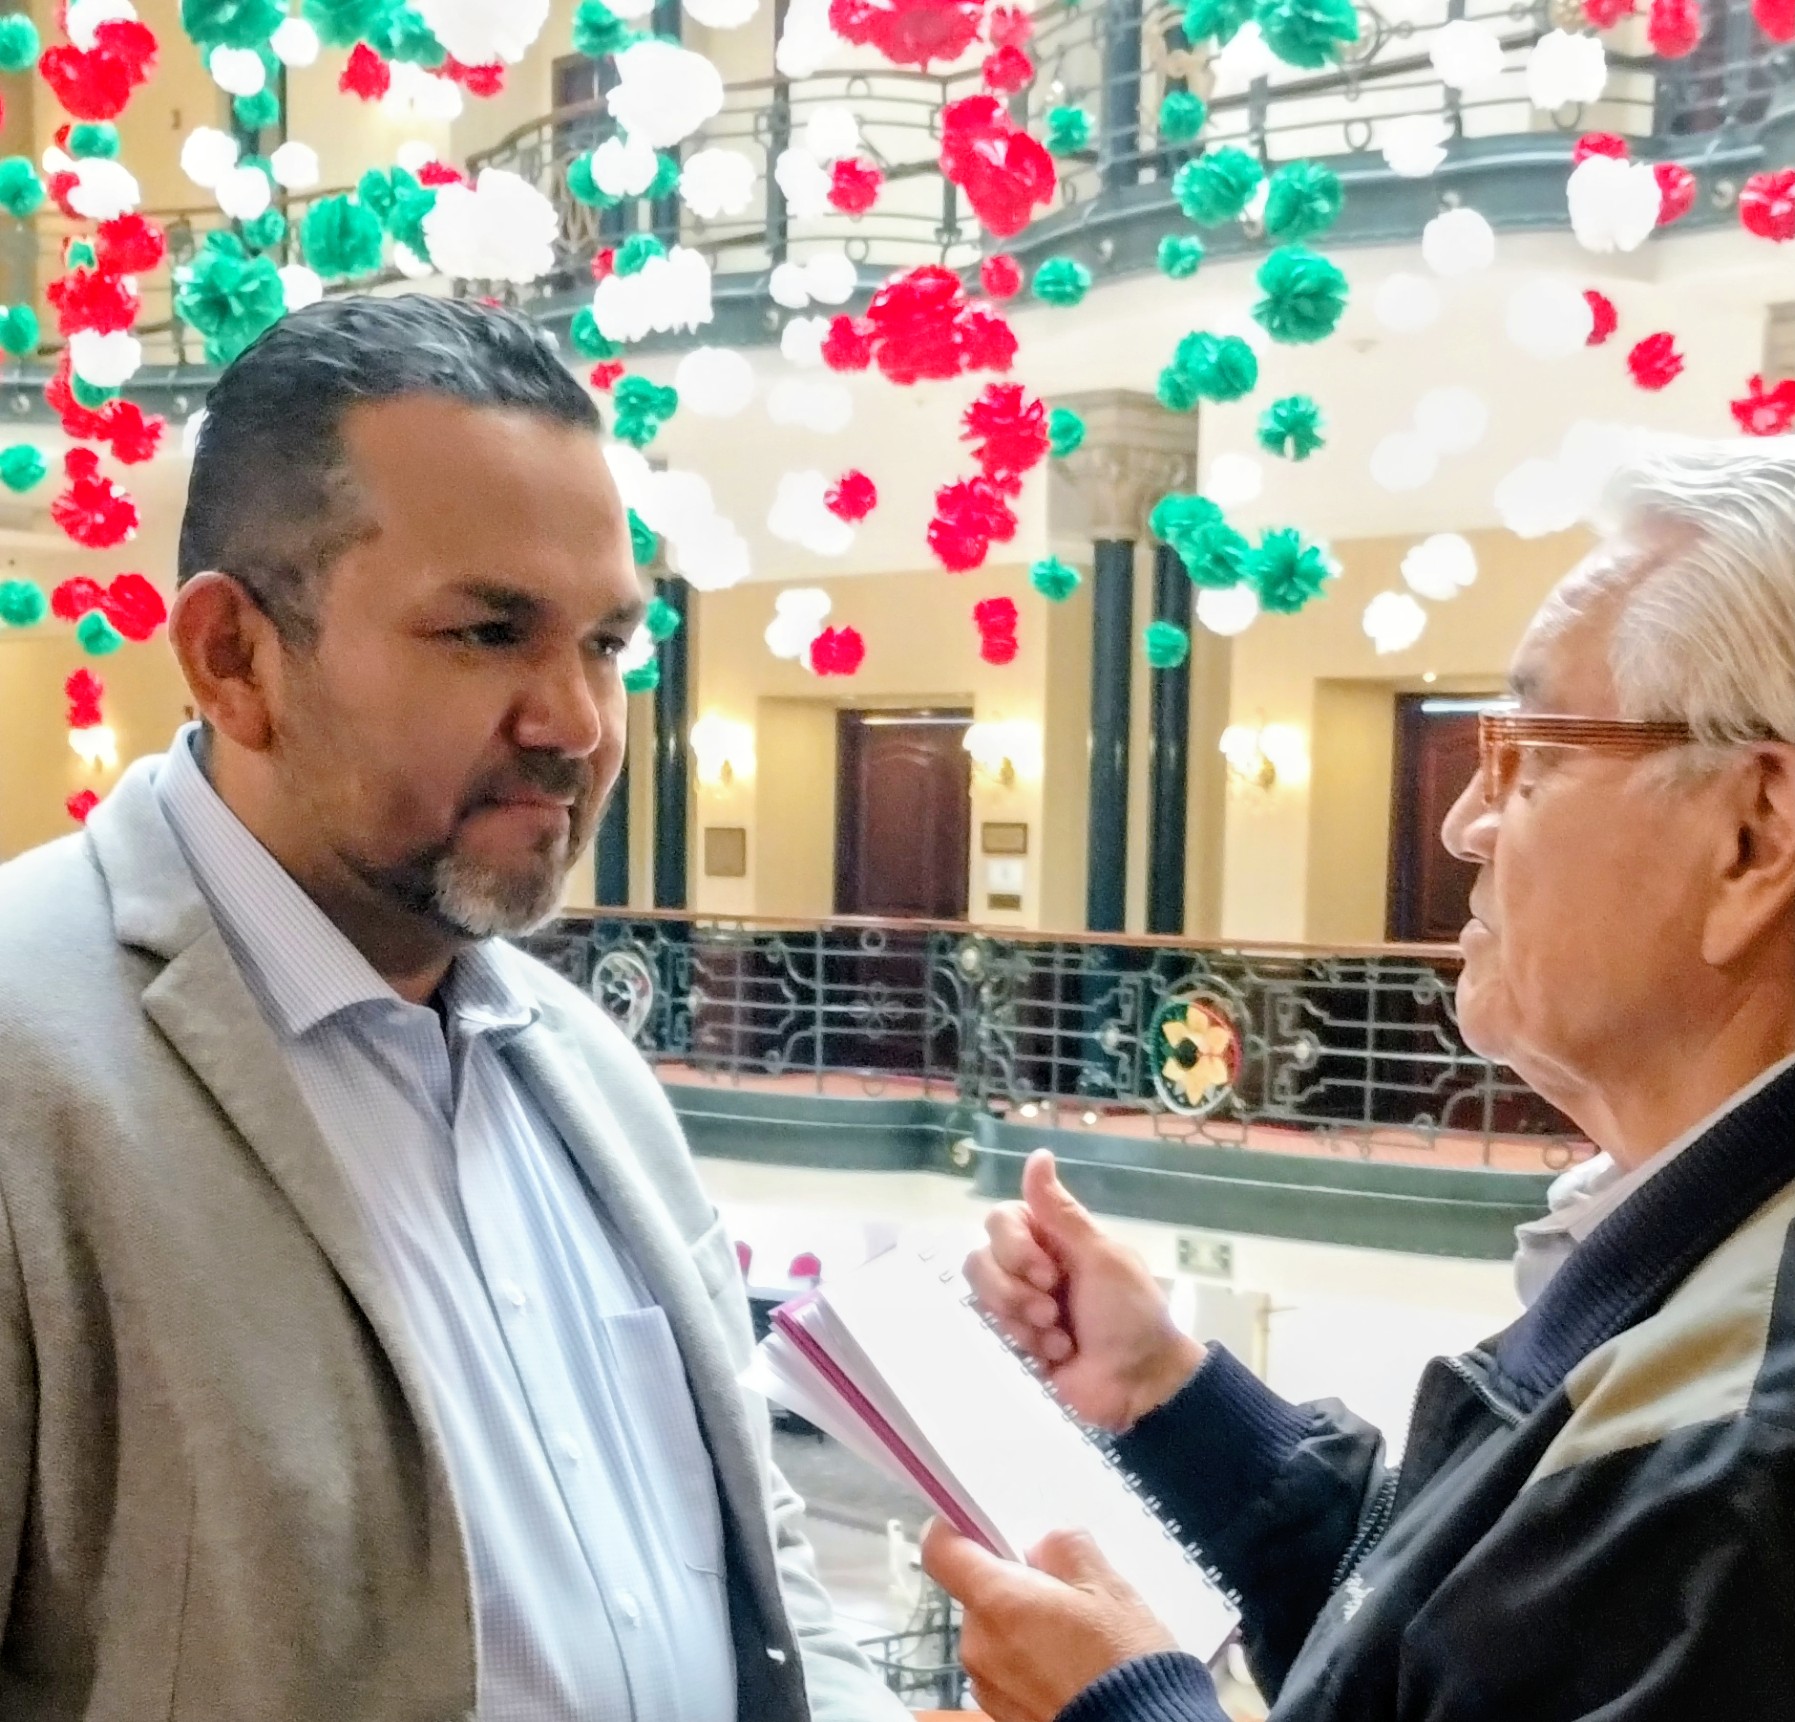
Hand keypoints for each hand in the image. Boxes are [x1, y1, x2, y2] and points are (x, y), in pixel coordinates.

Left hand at [921, 1517, 1178, 1721]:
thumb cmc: (1123, 1666)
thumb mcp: (1106, 1585)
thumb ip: (1064, 1547)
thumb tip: (1044, 1544)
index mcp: (998, 1602)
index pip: (941, 1549)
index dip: (956, 1528)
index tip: (978, 1522)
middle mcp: (981, 1646)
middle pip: (975, 1592)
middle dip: (1012, 1584)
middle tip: (1060, 1590)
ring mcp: (989, 1685)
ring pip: (992, 1631)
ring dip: (1022, 1625)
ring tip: (1073, 1635)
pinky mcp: (1002, 1712)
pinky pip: (1005, 1668)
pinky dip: (1028, 1660)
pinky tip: (1068, 1664)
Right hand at [967, 1148, 1203, 1431]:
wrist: (1139, 1386)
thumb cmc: (1130, 1316)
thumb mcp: (1103, 1258)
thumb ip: (1062, 1211)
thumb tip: (1038, 1153)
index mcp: (1054, 1237)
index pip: (1001, 1219)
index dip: (1013, 1247)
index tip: (1047, 1273)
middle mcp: (1030, 1263)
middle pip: (982, 1256)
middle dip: (1015, 1290)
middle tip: (1052, 1309)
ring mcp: (1020, 1302)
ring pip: (981, 1292)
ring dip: (1019, 1318)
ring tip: (1057, 1337)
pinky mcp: (1014, 1338)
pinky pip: (991, 1328)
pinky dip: (1025, 1343)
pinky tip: (1055, 1355)